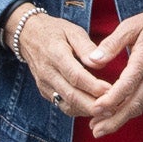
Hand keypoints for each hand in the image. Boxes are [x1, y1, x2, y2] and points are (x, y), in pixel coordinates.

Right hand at [10, 5, 115, 121]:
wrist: (28, 36)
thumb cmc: (55, 31)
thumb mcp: (73, 31)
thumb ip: (86, 47)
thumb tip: (99, 63)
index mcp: (55, 54)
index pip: (75, 76)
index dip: (94, 86)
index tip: (111, 91)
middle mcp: (47, 72)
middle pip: (71, 95)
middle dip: (93, 106)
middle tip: (114, 109)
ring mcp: (44, 84)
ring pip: (67, 105)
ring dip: (88, 111)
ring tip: (108, 111)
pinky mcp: (44, 92)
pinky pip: (63, 105)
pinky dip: (80, 110)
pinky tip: (94, 108)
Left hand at [85, 3, 142, 135]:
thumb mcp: (130, 26)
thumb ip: (111, 44)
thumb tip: (93, 60)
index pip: (127, 85)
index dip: (111, 100)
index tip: (95, 109)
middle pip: (134, 104)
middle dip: (114, 121)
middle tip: (95, 131)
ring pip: (139, 107)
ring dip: (120, 120)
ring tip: (100, 129)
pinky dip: (128, 112)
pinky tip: (115, 117)